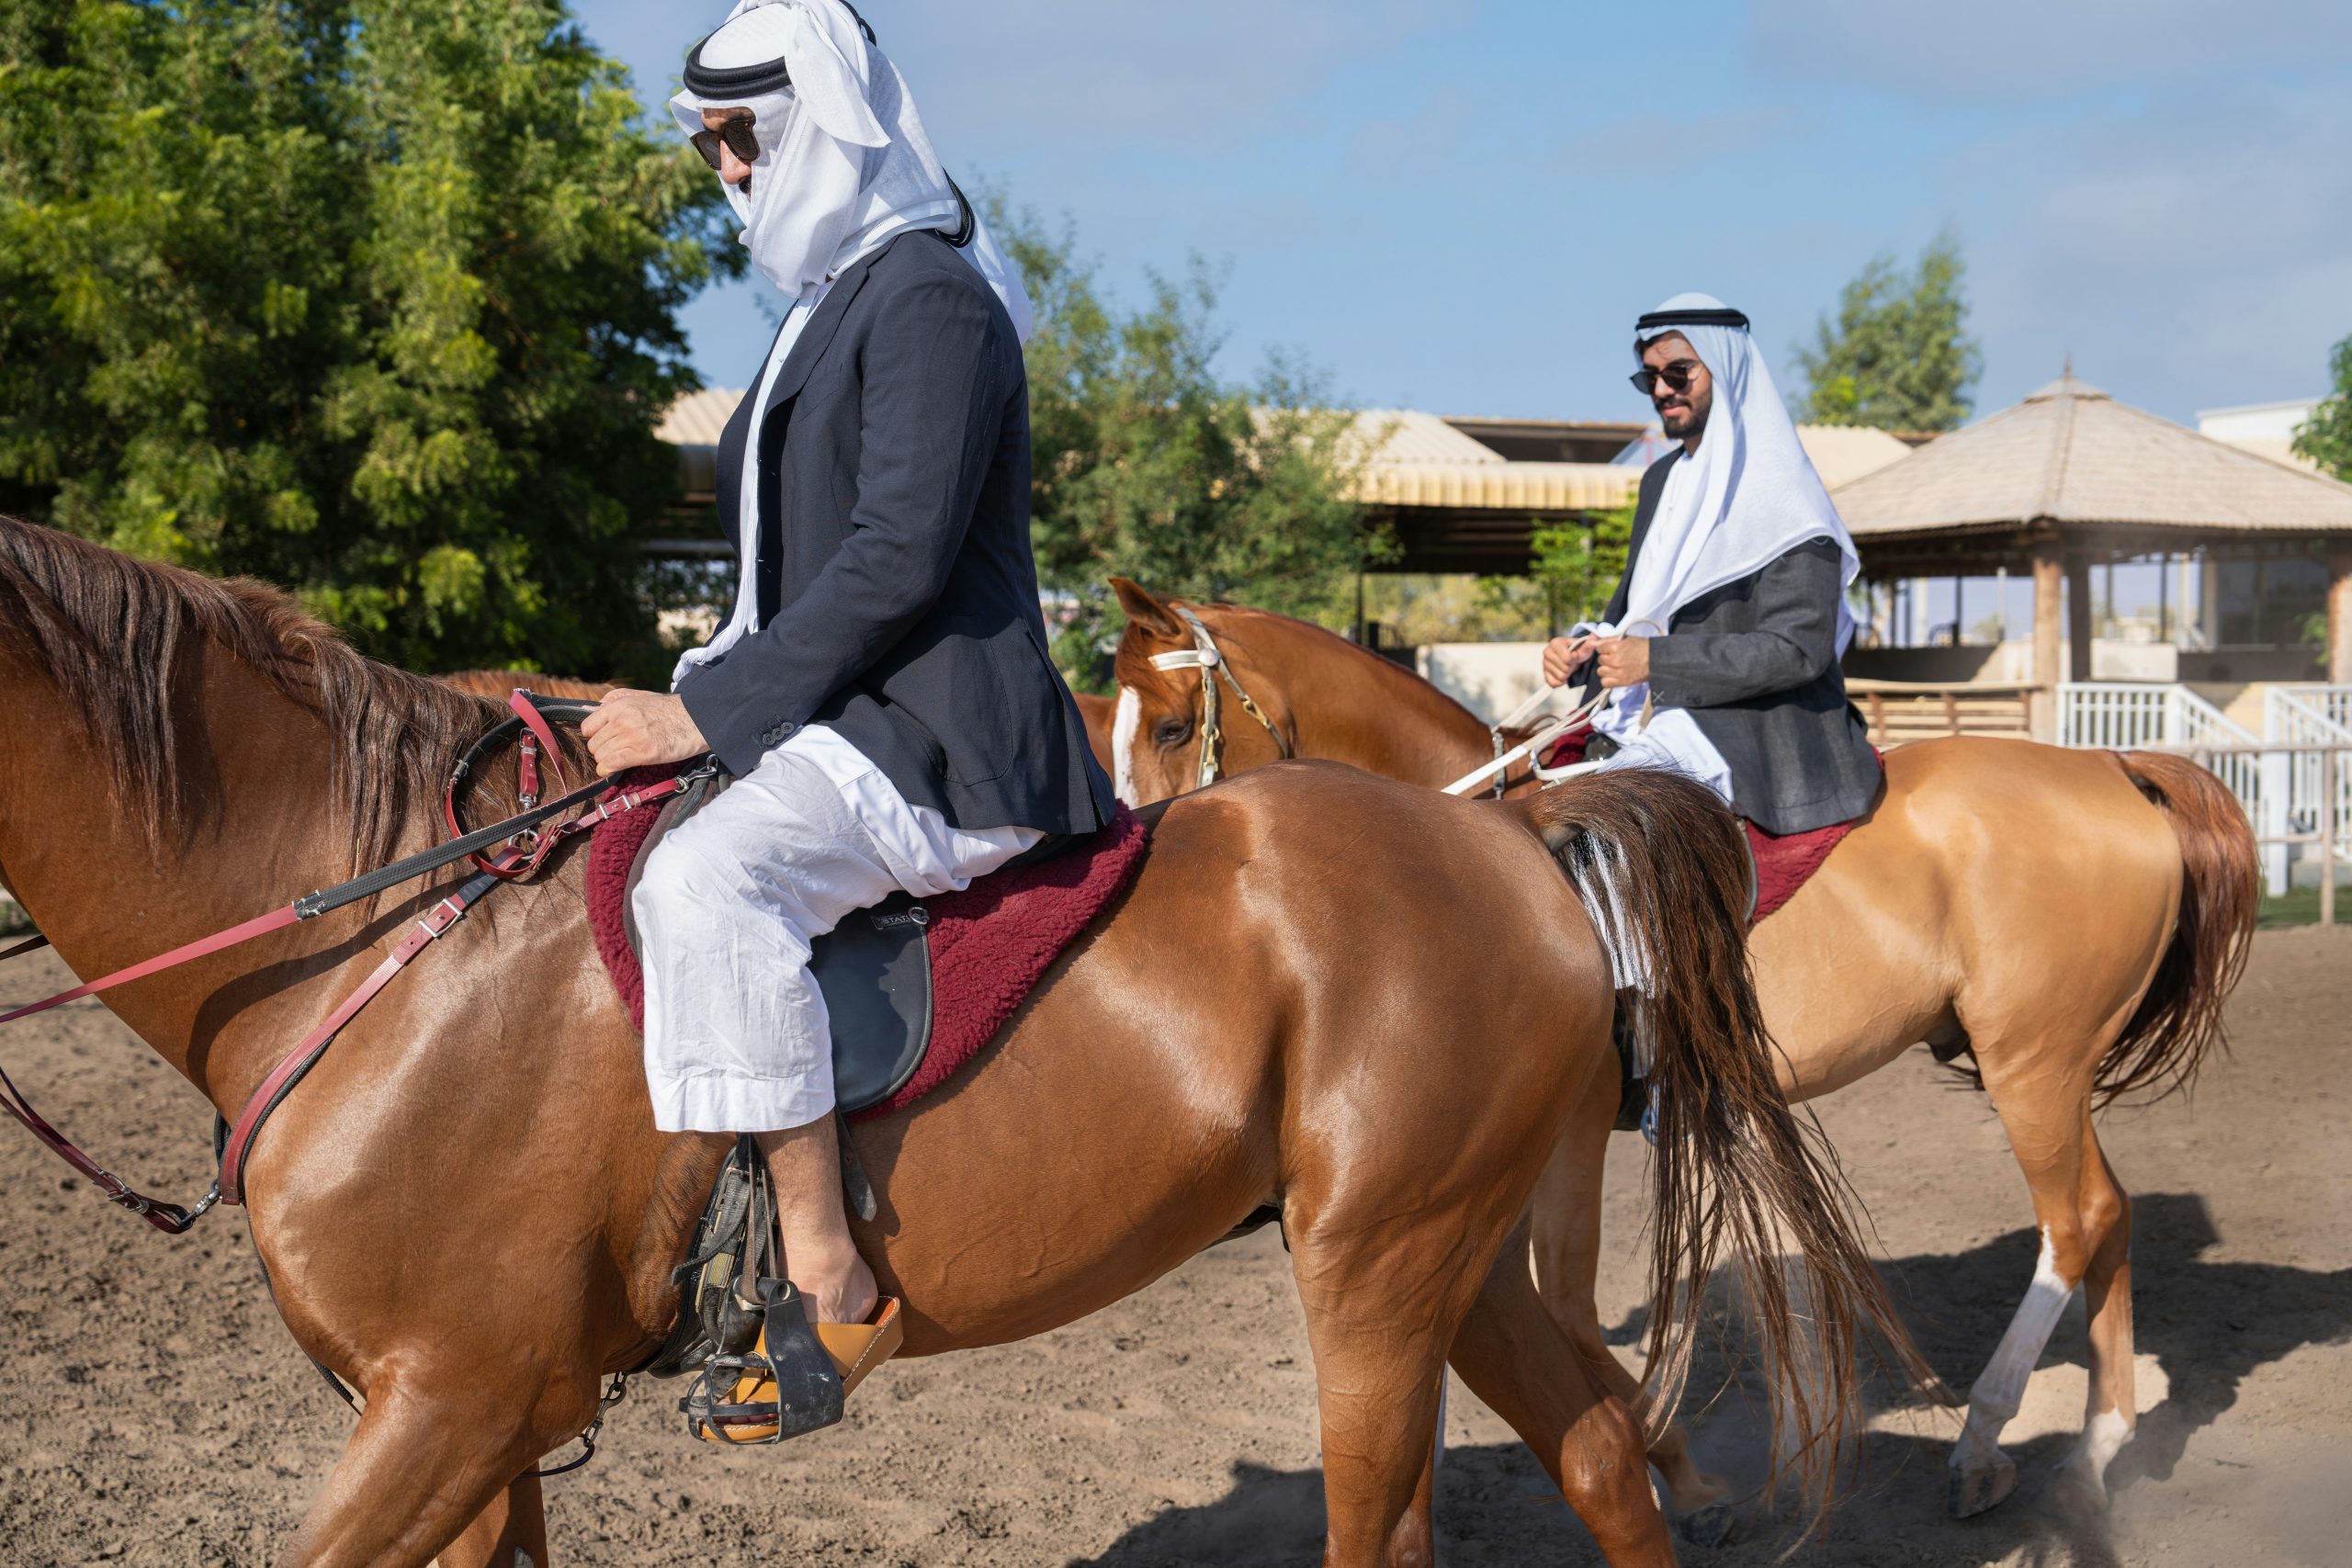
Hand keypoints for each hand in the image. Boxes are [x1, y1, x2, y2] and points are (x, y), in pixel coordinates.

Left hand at [580, 689, 709, 775]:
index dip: (594, 736)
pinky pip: (611, 764)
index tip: (605, 739)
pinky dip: (609, 770)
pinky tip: (615, 769)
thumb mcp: (640, 696)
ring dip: (608, 762)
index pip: (587, 726)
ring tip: (621, 759)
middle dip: (602, 751)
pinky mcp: (643, 753)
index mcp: (619, 705)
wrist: (697, 718)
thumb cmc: (670, 709)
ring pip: (601, 756)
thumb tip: (588, 710)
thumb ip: (614, 701)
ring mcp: (632, 736)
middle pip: (594, 745)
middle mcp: (622, 719)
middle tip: (616, 752)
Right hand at [1541, 635, 1595, 687]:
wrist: (1571, 656)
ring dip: (1567, 675)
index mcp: (1555, 643)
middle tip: (1572, 663)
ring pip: (1560, 677)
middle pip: (1564, 669)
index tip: (1576, 656)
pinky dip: (1561, 681)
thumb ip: (1589, 644)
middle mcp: (1547, 652)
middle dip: (1571, 667)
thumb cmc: (1577, 651)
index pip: (1567, 658)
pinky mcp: (1544, 673)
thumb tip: (1594, 637)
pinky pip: (1554, 683)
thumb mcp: (1584, 647)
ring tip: (1568, 668)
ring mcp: (1544, 663)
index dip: (1575, 659)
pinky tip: (1564, 674)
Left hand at [1592, 636, 1650, 688]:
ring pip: (1601, 671)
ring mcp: (1618, 672)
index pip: (1599, 649)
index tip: (1611, 650)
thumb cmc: (1643, 647)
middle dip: (1606, 659)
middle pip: (1600, 660)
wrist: (1656, 660)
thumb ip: (1608, 639)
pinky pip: (1605, 683)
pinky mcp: (1622, 682)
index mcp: (1616, 647)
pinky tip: (1613, 676)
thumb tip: (1592, 641)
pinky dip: (1607, 680)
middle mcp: (1615, 660)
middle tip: (1615, 658)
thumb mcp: (1626, 638)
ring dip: (1606, 670)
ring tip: (1614, 668)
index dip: (1605, 649)